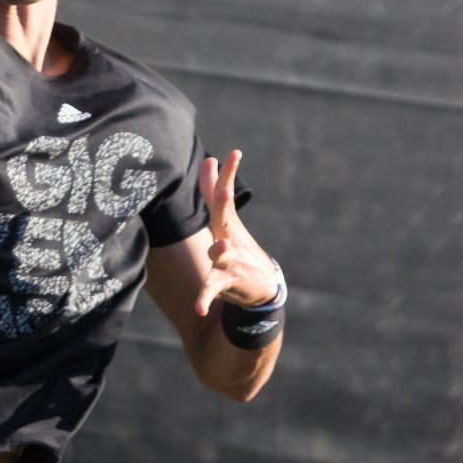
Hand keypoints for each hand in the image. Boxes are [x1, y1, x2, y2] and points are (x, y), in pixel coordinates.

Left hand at [193, 147, 282, 316]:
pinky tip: (200, 309)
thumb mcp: (225, 219)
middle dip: (223, 205)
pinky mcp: (227, 281)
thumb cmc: (238, 246)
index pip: (224, 195)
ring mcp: (230, 261)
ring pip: (221, 255)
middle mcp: (229, 238)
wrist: (262, 285)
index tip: (234, 153)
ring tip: (221, 247)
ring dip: (220, 251)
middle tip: (224, 192)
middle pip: (224, 219)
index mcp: (226, 223)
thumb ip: (212, 190)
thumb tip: (208, 160)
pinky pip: (213, 290)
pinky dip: (205, 298)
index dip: (227, 175)